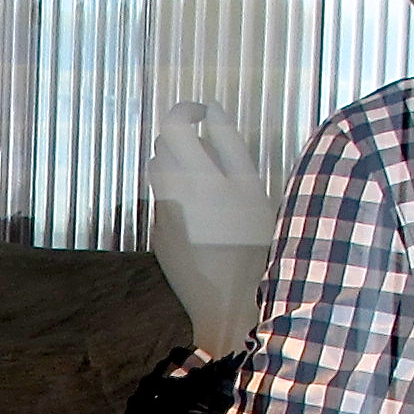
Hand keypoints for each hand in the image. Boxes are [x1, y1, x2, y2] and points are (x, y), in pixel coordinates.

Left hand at [148, 100, 273, 355]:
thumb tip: (213, 113)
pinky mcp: (159, 232)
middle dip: (182, 137)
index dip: (188, 110)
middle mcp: (181, 192)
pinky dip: (177, 195)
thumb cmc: (252, 247)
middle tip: (205, 145)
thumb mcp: (254, 192)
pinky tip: (202, 215)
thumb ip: (232, 149)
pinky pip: (162, 200)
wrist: (228, 302)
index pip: (178, 124)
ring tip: (206, 181)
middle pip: (164, 144)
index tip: (201, 112)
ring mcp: (165, 213)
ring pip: (160, 170)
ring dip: (177, 164)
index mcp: (208, 177)